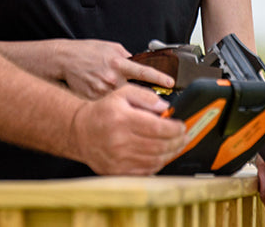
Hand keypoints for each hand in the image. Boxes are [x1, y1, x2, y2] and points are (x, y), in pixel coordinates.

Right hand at [56, 39, 174, 98]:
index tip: (170, 83)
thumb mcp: (111, 48)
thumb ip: (128, 58)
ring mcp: (102, 91)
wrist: (64, 60)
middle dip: (145, 98)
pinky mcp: (94, 100)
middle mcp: (112, 78)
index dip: (159, 78)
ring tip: (126, 100)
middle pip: (136, 92)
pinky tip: (111, 103)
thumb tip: (143, 66)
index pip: (144, 71)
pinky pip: (110, 106)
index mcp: (118, 63)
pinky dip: (114, 106)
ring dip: (129, 103)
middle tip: (154, 103)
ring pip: (124, 102)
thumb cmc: (87, 52)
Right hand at [70, 84, 187, 174]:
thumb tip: (165, 107)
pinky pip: (145, 170)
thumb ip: (146, 97)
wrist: (79, 131)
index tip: (182, 125)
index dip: (175, 128)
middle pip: (159, 146)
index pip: (158, 128)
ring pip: (155, 160)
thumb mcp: (122, 93)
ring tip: (176, 145)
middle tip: (184, 136)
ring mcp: (119, 158)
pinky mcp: (118, 170)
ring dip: (171, 153)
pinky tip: (162, 155)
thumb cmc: (103, 112)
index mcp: (123, 119)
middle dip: (177, 142)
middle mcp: (120, 141)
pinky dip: (158, 163)